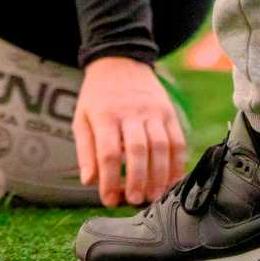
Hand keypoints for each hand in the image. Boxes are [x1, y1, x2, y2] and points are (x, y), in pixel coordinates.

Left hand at [74, 56, 187, 207]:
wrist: (120, 60)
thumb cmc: (98, 96)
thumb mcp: (82, 117)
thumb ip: (85, 150)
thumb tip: (89, 181)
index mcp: (105, 114)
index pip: (108, 152)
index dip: (110, 179)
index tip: (109, 199)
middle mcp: (130, 112)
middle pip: (138, 149)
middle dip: (138, 178)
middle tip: (136, 200)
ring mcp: (152, 110)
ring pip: (161, 145)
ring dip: (160, 174)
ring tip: (154, 195)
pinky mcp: (168, 111)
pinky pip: (177, 139)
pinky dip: (177, 162)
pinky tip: (172, 180)